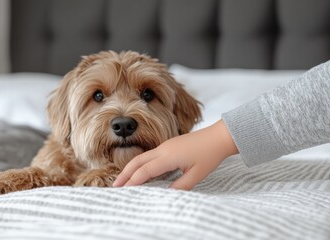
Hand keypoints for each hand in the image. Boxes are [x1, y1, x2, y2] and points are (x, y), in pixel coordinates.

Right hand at [113, 120, 237, 189]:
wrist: (218, 136)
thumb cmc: (209, 155)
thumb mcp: (197, 174)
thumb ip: (181, 186)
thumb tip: (167, 194)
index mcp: (169, 156)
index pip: (145, 170)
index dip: (133, 181)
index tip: (122, 190)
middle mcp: (163, 149)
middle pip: (138, 161)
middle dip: (125, 173)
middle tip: (115, 186)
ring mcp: (165, 146)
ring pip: (143, 157)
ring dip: (131, 168)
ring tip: (123, 180)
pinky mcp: (169, 146)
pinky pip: (150, 155)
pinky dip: (141, 164)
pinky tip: (141, 172)